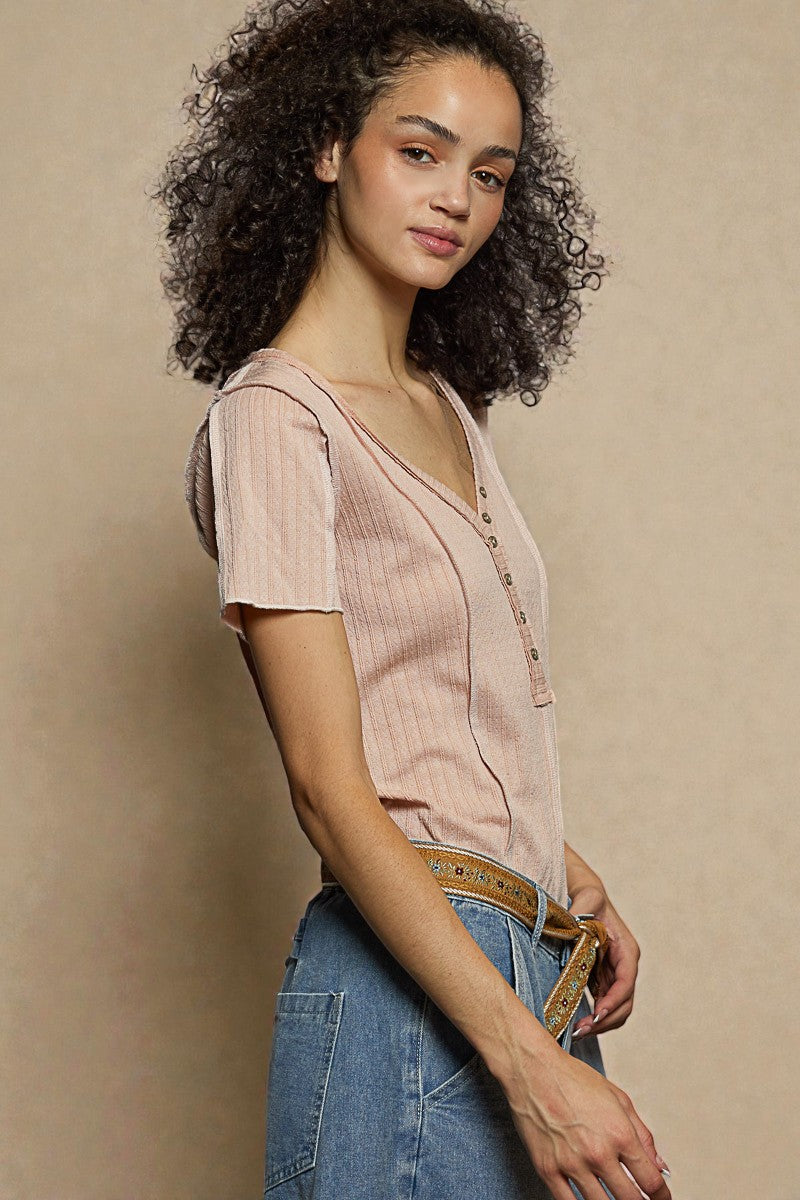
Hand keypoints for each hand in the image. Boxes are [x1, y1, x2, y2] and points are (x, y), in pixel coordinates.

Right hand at [501, 1030, 671, 1199]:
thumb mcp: (618, 1098)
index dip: (661, 1197)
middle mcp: (597, 1152)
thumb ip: (643, 1135)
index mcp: (619, 1134)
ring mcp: (571, 1163)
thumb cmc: (572, 1078)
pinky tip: (587, 1198)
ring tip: (613, 1196)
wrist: (533, 1069)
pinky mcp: (547, 1169)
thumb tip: (659, 1165)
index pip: (651, 1182)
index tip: (660, 1198)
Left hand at [568, 881, 639, 1040]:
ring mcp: (615, 975)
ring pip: (615, 1009)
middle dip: (605, 1020)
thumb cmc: (589, 898)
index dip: (613, 1001)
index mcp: (627, 951)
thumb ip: (581, 911)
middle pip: (624, 1004)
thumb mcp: (587, 899)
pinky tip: (576, 1023)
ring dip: (600, 1024)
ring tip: (576, 1032)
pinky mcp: (603, 980)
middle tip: (580, 1030)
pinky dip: (594, 1017)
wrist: (587, 898)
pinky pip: (603, 1005)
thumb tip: (573, 925)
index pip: (626, 982)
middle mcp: (625, 966)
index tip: (597, 1013)